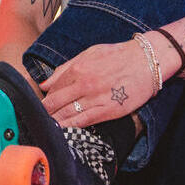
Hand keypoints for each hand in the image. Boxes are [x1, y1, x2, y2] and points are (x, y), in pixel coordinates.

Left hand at [38, 38, 158, 127]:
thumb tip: (44, 84)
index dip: (45, 98)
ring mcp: (96, 98)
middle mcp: (85, 84)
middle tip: (36, 119)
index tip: (39, 104)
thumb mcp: (89, 53)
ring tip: (45, 127)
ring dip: (54, 121)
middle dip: (45, 111)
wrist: (148, 61)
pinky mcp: (109, 110)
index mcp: (78, 68)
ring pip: (68, 114)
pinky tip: (63, 130)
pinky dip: (71, 126)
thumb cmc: (118, 55)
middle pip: (56, 102)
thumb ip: (65, 68)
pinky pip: (85, 121)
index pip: (53, 88)